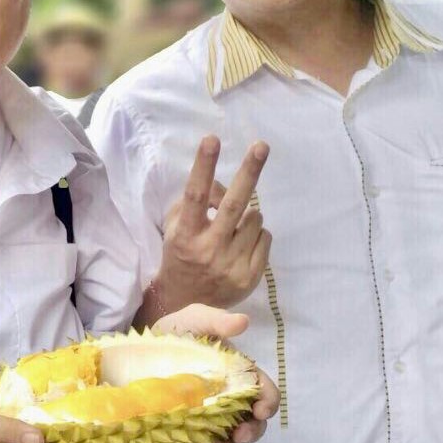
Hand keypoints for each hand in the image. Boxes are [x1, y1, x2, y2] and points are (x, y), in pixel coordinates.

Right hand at [155, 135, 270, 310]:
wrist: (185, 303)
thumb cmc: (181, 253)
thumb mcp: (176, 224)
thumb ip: (196, 199)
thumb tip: (222, 184)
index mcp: (185, 234)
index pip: (195, 196)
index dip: (203, 166)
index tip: (212, 139)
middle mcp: (208, 250)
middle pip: (233, 205)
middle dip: (249, 172)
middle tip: (262, 146)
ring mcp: (231, 265)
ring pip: (255, 219)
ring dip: (249, 213)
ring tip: (234, 227)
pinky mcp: (250, 278)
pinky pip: (265, 237)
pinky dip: (257, 234)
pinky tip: (241, 244)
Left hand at [155, 304, 279, 442]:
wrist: (141, 346)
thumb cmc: (176, 331)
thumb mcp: (194, 319)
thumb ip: (217, 320)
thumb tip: (244, 322)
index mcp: (237, 373)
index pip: (263, 389)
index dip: (268, 401)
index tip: (260, 408)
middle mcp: (228, 398)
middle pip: (252, 421)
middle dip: (252, 431)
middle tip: (238, 434)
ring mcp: (210, 416)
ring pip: (230, 440)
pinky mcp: (190, 429)